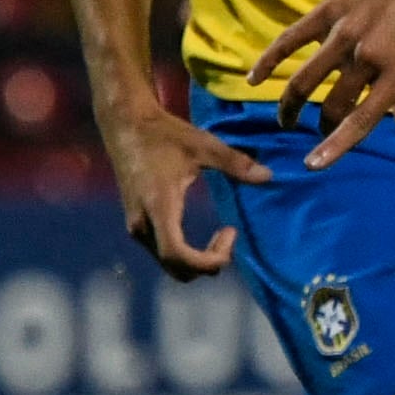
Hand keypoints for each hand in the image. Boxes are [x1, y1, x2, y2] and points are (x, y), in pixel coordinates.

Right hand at [101, 97, 271, 280]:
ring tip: (223, 234)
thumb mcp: (203, 145)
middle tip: (231, 236)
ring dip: (196, 260)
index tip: (231, 235)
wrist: (126, 127)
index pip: (177, 254)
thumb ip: (235, 163)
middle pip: (173, 267)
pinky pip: (161, 252)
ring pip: (166, 263)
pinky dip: (185, 253)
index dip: (206, 260)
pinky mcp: (136, 224)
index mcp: (159, 207)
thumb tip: (268, 176)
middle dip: (206, 263)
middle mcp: (142, 225)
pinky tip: (204, 234)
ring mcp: (136, 226)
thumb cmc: (164, 135)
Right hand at [248, 0, 394, 167]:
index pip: (362, 121)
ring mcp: (345, 34)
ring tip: (287, 118)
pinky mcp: (328, 11)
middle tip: (321, 128)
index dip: (336, 147)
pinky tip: (254, 78)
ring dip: (291, 105)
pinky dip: (268, 60)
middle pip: (333, 105)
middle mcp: (369, 58)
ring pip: (304, 81)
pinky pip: (290, 41)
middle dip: (324, 124)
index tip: (313, 165)